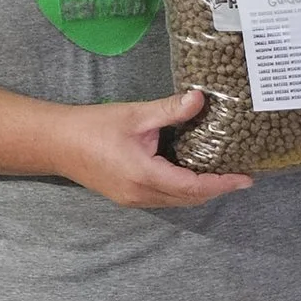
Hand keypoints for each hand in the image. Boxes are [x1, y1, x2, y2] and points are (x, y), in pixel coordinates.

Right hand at [53, 89, 253, 207]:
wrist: (55, 143)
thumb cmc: (92, 127)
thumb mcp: (135, 115)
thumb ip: (170, 110)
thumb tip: (200, 98)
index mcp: (145, 176)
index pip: (194, 187)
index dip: (223, 184)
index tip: (246, 179)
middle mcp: (141, 194)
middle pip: (189, 199)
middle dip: (216, 189)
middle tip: (239, 176)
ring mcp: (133, 199)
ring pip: (177, 202)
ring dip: (200, 192)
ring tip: (222, 175)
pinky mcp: (127, 197)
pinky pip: (164, 199)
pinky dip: (183, 190)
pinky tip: (192, 174)